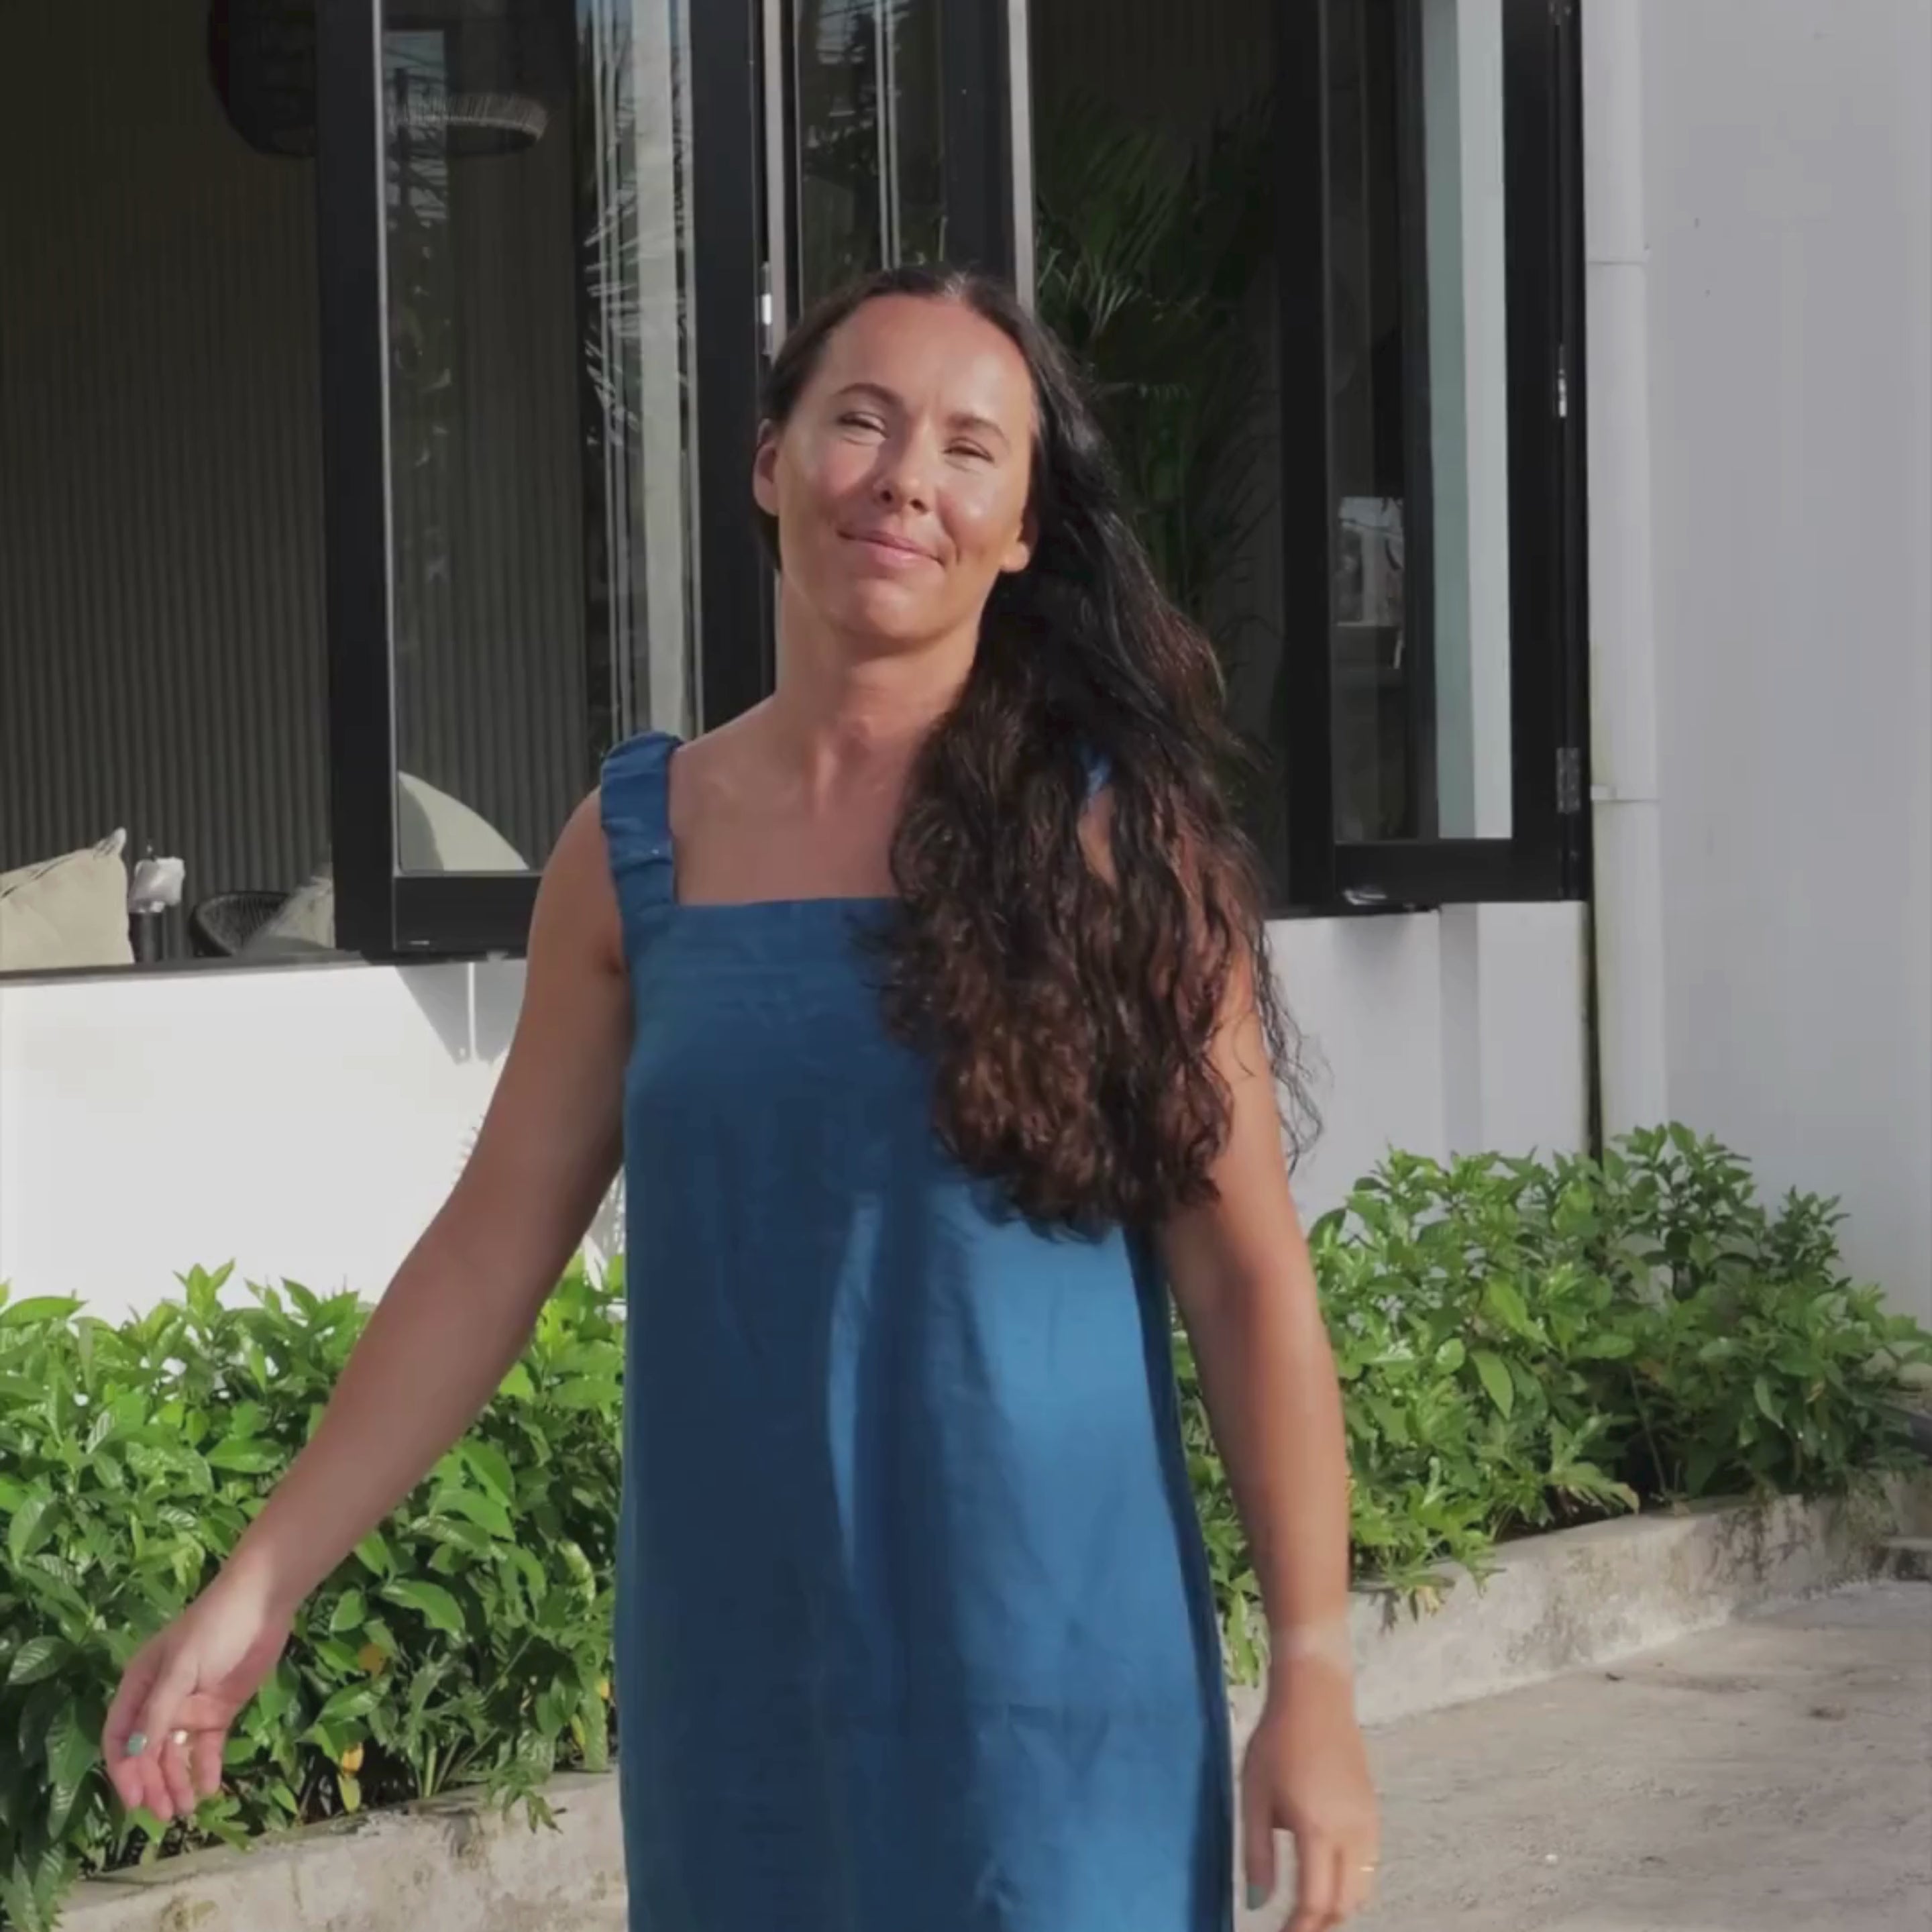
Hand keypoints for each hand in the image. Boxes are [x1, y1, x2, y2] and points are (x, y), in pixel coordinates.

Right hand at [102, 1569, 291, 1826]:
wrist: (264, 1602)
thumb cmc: (215, 1627)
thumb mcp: (180, 1668)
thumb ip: (159, 1712)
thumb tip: (135, 1754)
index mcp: (140, 1686)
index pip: (120, 1737)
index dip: (123, 1770)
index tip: (134, 1800)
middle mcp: (161, 1702)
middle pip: (148, 1753)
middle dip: (153, 1783)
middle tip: (166, 1813)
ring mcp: (191, 1707)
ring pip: (176, 1755)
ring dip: (178, 1782)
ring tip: (188, 1808)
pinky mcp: (220, 1710)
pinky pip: (207, 1747)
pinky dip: (205, 1768)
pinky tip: (210, 1788)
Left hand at [1240, 1657, 1379, 1928]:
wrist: (1316, 1697)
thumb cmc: (1276, 1743)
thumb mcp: (1254, 1796)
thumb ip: (1257, 1852)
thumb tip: (1256, 1902)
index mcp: (1318, 1830)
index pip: (1316, 1902)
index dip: (1298, 1930)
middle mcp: (1352, 1834)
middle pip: (1345, 1904)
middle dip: (1319, 1923)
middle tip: (1291, 1927)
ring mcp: (1369, 1823)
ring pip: (1362, 1888)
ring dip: (1337, 1906)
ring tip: (1307, 1907)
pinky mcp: (1374, 1812)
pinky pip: (1369, 1866)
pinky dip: (1350, 1883)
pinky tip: (1326, 1874)